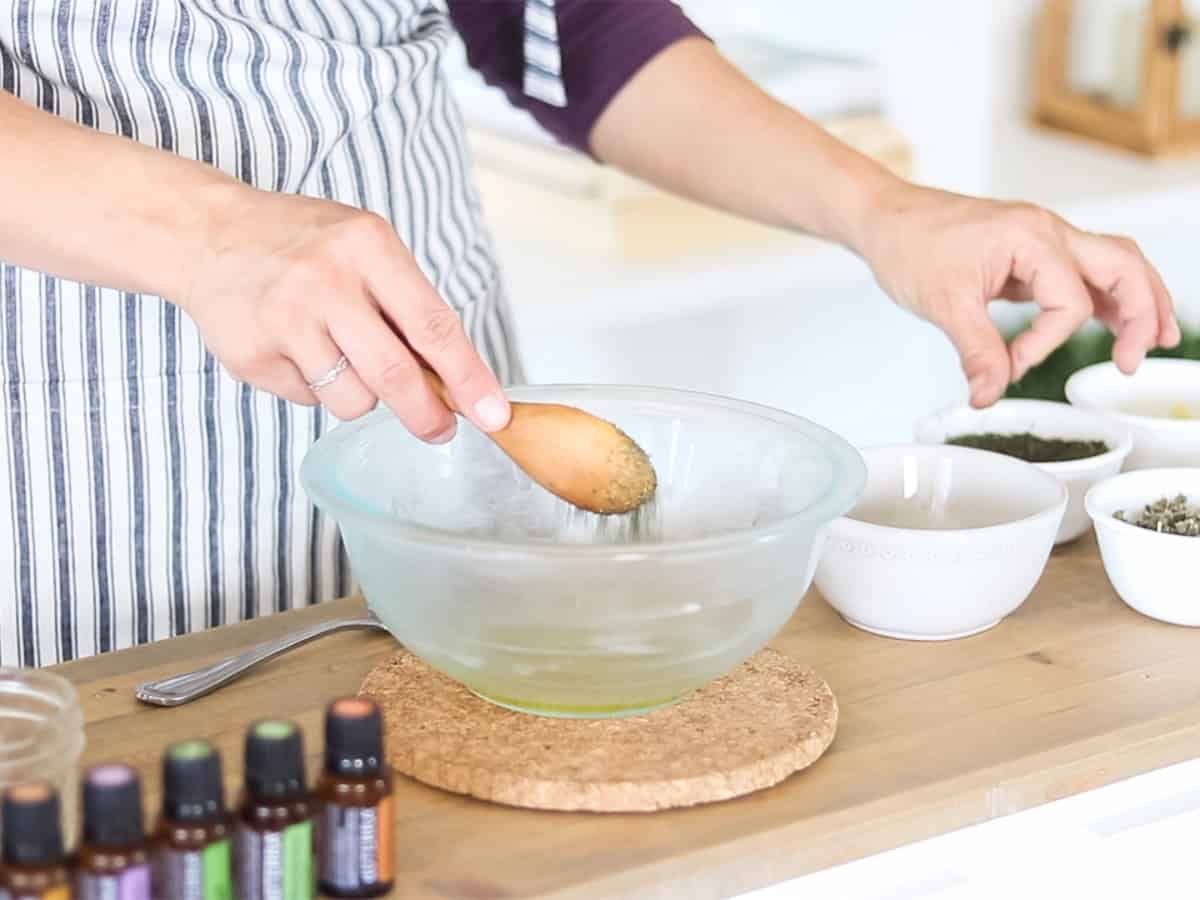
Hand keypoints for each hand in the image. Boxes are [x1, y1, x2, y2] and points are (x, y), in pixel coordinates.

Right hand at [174, 184, 509, 441]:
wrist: (206, 234)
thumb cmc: (306, 246)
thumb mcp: (365, 247)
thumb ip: (408, 305)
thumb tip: (459, 381)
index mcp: (368, 246)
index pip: (433, 326)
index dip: (469, 378)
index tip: (495, 415)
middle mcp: (325, 281)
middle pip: (395, 376)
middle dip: (428, 415)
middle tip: (441, 430)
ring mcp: (284, 319)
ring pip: (352, 400)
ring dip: (362, 397)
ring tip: (342, 358)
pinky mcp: (251, 354)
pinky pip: (308, 399)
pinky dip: (316, 388)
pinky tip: (297, 350)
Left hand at [854, 183, 1180, 407]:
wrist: (885, 218)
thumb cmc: (909, 244)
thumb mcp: (942, 303)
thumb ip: (976, 350)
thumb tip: (989, 396)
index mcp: (1033, 238)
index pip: (1069, 302)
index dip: (1045, 343)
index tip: (1009, 365)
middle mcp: (1048, 232)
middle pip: (1123, 266)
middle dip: (1142, 312)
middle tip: (1136, 360)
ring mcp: (1043, 240)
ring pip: (1113, 263)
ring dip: (1137, 300)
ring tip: (1154, 342)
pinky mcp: (1031, 254)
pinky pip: (1083, 272)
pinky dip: (1104, 298)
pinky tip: (1113, 324)